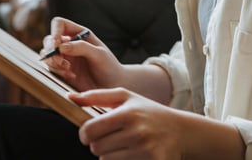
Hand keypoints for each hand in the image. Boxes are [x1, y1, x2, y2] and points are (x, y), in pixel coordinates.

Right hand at [41, 17, 123, 90]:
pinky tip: (71, 76)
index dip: (54, 31)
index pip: (59, 24)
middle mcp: (69, 43)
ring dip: (54, 63)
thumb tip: (61, 46)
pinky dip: (57, 72)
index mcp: (79, 33)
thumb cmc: (108, 66)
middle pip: (49, 40)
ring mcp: (65, 57)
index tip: (57, 44)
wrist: (111, 85)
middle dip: (51, 51)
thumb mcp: (99, 54)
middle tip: (62, 62)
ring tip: (68, 70)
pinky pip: (51, 68)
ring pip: (47, 55)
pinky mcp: (62, 70)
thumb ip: (81, 47)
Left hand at [71, 88, 185, 158]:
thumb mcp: (126, 97)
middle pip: (96, 149)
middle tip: (114, 138)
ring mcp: (145, 151)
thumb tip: (70, 98)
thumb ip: (96, 96)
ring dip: (111, 156)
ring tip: (125, 146)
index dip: (85, 134)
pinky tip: (134, 155)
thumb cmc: (148, 112)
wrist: (181, 131)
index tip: (91, 133)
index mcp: (127, 113)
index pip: (89, 131)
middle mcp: (136, 132)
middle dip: (100, 144)